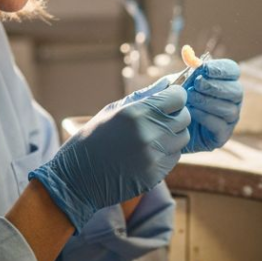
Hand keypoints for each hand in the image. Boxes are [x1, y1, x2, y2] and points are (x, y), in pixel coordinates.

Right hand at [30, 86, 189, 230]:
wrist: (77, 178)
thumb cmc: (92, 139)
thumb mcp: (113, 110)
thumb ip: (144, 96)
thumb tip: (169, 82)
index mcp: (135, 114)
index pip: (177, 98)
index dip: (175, 97)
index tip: (169, 99)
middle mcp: (148, 134)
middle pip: (184, 118)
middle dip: (176, 115)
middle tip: (160, 118)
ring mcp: (153, 157)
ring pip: (183, 138)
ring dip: (173, 135)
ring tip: (152, 136)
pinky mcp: (155, 175)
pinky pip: (174, 157)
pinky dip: (167, 152)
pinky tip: (148, 152)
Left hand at [181, 58, 242, 152]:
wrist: (165, 129)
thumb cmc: (173, 102)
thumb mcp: (175, 83)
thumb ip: (183, 68)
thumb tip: (187, 51)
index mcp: (224, 82)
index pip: (233, 70)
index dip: (221, 68)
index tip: (204, 68)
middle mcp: (232, 100)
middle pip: (236, 90)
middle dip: (216, 86)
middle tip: (197, 84)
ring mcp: (229, 120)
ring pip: (230, 109)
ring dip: (209, 101)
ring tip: (190, 99)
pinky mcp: (221, 136)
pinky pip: (221, 125)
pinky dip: (207, 117)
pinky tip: (192, 113)